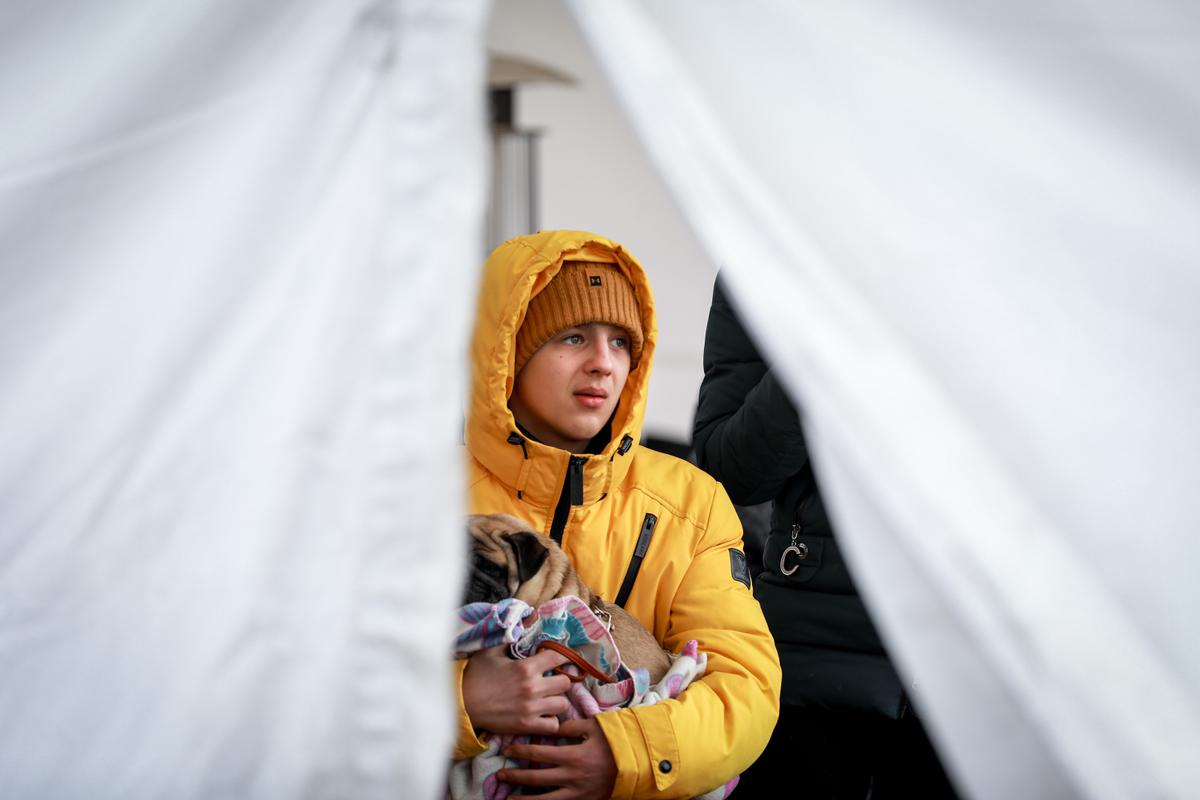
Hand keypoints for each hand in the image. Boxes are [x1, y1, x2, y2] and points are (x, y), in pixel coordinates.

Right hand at [462, 645, 572, 735]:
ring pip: (563, 704)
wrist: (462, 703)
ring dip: (557, 701)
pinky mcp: (527, 725)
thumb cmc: (475, 675)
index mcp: (526, 667)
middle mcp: (533, 687)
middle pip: (565, 683)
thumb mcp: (491, 651)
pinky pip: (553, 725)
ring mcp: (531, 708)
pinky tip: (543, 716)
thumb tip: (525, 621)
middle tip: (551, 681)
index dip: (561, 657)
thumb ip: (509, 638)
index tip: (557, 661)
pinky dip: (551, 721)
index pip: (558, 657)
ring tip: (548, 699)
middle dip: (560, 680)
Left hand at [498, 717, 616, 799]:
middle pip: (537, 777)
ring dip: (525, 799)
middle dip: (516, 775)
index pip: (539, 753)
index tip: (508, 749)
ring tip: (508, 799)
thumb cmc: (614, 741)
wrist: (637, 763)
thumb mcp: (593, 726)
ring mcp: (577, 792)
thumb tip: (550, 725)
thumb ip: (570, 726)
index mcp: (572, 755)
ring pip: (545, 799)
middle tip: (501, 774)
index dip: (521, 751)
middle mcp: (572, 776)